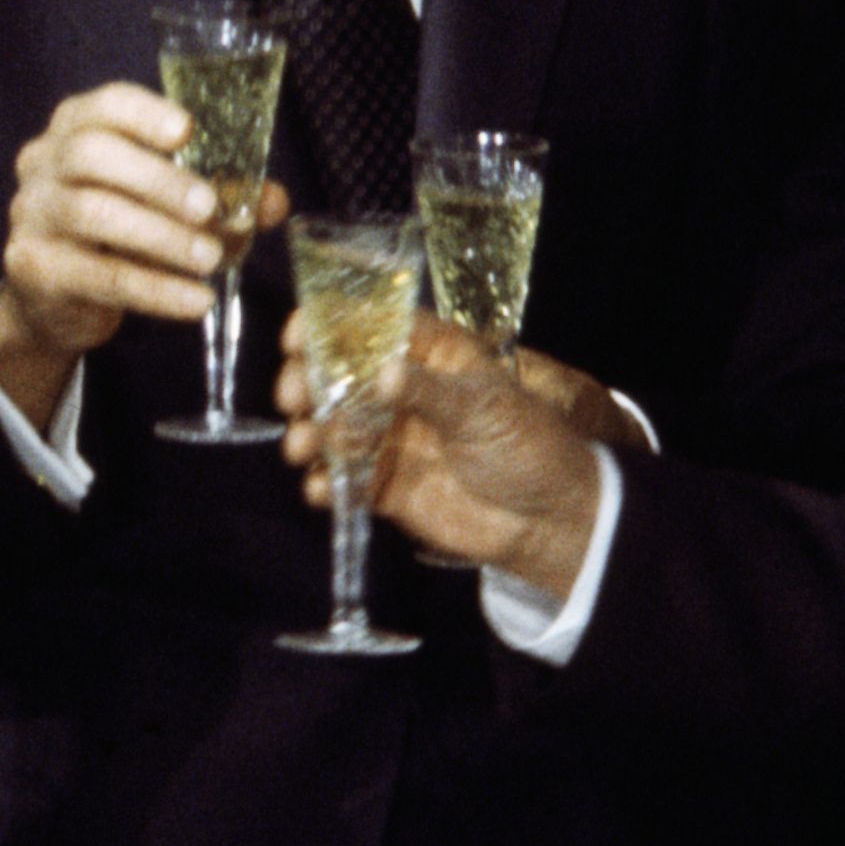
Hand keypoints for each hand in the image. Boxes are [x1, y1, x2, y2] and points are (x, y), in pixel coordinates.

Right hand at [0, 83, 280, 427]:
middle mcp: (44, 162)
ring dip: (160, 237)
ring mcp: (31, 213)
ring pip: (92, 215)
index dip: (145, 114)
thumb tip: (274, 202)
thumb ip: (221, 197)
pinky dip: (154, 290)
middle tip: (209, 208)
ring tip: (209, 259)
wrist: (53, 298)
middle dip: (158, 180)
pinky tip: (194, 301)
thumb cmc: (117, 231)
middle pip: (92, 154)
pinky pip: (99, 276)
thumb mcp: (164, 205)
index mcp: (75, 127)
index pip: (105, 105)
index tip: (188, 131)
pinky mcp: (33, 266)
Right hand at [271, 313, 604, 588]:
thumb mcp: (485, 408)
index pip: (372, 327)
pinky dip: (323, 484)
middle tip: (295, 398)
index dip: (330, 325)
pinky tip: (320, 489)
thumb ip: (430, 392)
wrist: (549, 520)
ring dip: (309, 434)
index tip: (297, 335)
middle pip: (338, 377)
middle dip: (307, 384)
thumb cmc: (528, 446)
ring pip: (331, 428)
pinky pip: (341, 480)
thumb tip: (382, 374)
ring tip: (304, 448)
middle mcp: (403, 392)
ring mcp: (390, 438)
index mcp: (431, 356)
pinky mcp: (384, 485)